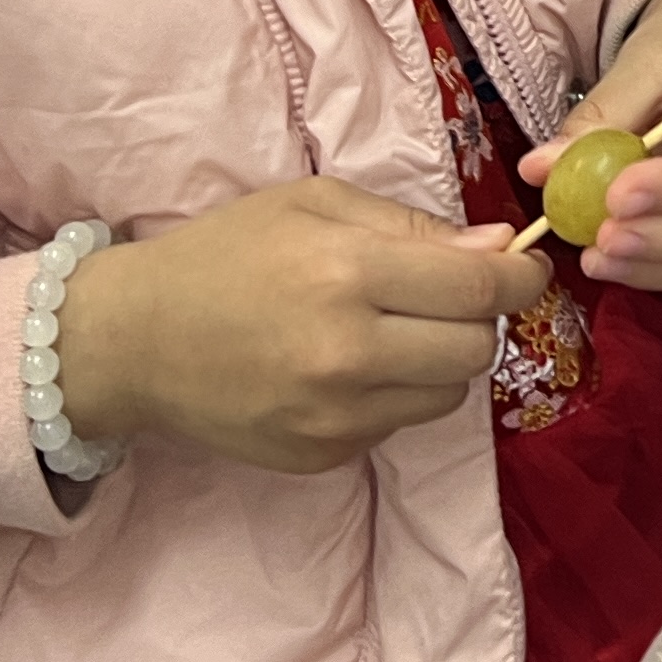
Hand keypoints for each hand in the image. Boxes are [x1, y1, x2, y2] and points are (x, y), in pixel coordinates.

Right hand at [53, 177, 545, 475]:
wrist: (137, 340)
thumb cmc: (226, 252)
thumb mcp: (315, 206)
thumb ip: (412, 227)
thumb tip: (499, 248)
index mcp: (350, 273)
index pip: (480, 288)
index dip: (520, 278)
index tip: (524, 270)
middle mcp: (349, 352)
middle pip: (476, 350)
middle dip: (476, 320)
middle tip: (445, 298)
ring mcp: (336, 415)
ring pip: (447, 396)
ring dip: (439, 362)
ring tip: (389, 333)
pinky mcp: (323, 455)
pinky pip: (397, 425)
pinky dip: (391, 396)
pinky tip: (346, 369)